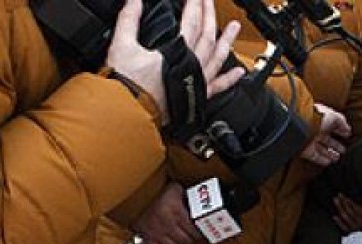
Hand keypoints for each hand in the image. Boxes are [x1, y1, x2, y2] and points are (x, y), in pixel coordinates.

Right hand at [105, 0, 244, 124]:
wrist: (130, 114)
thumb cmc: (127, 85)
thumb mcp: (122, 44)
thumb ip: (128, 19)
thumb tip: (133, 1)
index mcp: (177, 52)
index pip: (191, 21)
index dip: (194, 4)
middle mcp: (193, 66)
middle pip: (208, 35)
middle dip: (210, 15)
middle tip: (211, 1)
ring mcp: (198, 81)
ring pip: (218, 58)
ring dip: (227, 41)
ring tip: (234, 27)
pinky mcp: (197, 96)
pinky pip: (219, 86)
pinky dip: (230, 79)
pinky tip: (239, 72)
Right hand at [130, 182, 201, 243]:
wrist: (136, 194)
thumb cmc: (158, 192)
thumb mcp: (177, 190)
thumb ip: (190, 198)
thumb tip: (205, 205)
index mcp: (175, 210)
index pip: (193, 230)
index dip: (199, 232)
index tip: (201, 231)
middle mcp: (166, 222)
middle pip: (185, 240)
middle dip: (191, 238)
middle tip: (192, 235)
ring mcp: (155, 231)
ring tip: (183, 239)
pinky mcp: (147, 237)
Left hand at [301, 104, 350, 165]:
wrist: (301, 126)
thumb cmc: (316, 118)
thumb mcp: (333, 116)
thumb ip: (342, 122)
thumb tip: (348, 129)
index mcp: (320, 119)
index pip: (332, 125)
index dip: (340, 130)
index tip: (347, 135)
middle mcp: (314, 129)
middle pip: (327, 139)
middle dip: (335, 145)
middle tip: (343, 150)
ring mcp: (309, 140)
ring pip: (321, 148)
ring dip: (330, 154)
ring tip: (337, 158)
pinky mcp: (305, 150)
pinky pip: (314, 156)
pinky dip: (322, 160)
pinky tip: (328, 162)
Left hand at [332, 194, 361, 233]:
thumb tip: (361, 202)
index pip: (356, 207)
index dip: (348, 201)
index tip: (343, 196)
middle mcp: (360, 222)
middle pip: (349, 210)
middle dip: (343, 202)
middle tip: (337, 196)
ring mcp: (355, 228)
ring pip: (346, 217)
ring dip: (340, 208)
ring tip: (336, 201)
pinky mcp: (351, 233)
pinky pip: (344, 227)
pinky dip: (339, 222)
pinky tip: (335, 216)